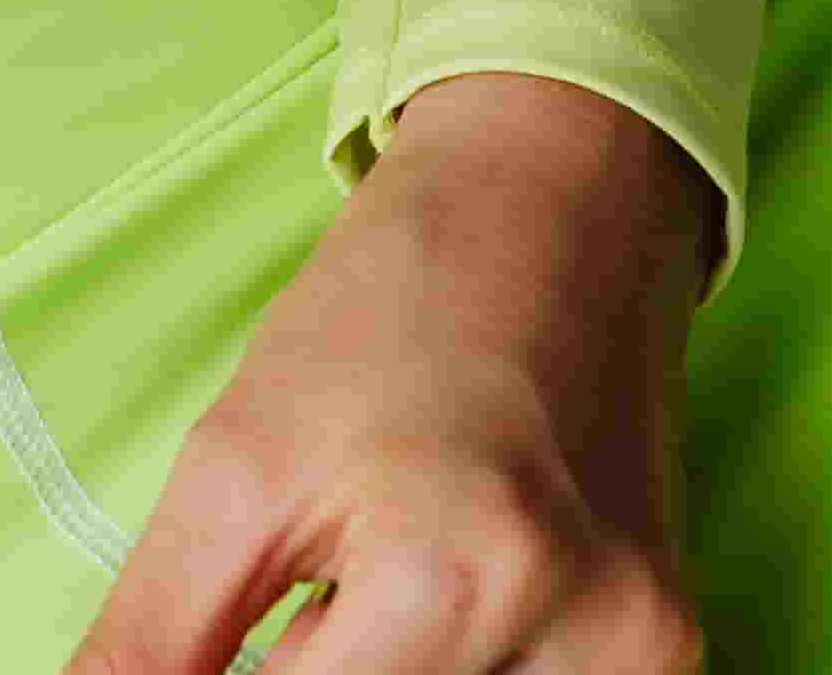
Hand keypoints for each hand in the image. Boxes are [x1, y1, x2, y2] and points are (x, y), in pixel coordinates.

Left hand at [60, 75, 712, 671]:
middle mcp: (577, 638)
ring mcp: (645, 656)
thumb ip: (155, 636)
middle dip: (318, 674)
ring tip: (377, 586)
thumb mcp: (235, 465)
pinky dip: (464, 673)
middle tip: (313, 595)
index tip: (231, 638)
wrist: (555, 204)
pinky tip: (444, 602)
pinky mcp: (675, 653)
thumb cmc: (385, 316)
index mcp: (447, 578)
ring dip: (392, 674)